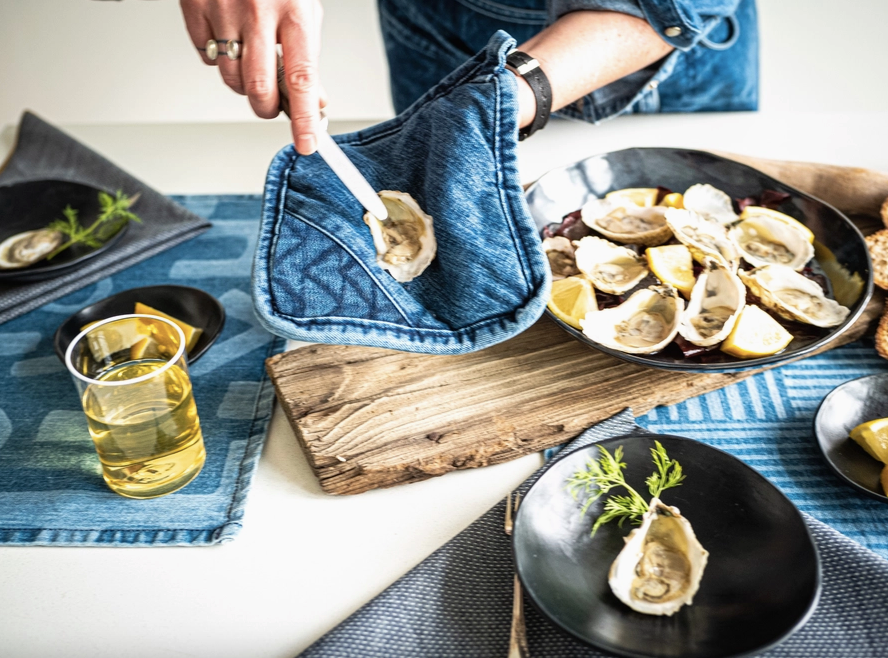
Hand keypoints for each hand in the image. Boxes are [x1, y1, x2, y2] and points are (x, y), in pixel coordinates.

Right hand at [180, 0, 325, 154]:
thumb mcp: (302, 9)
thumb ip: (307, 56)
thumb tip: (315, 102)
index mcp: (293, 12)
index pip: (302, 78)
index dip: (305, 118)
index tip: (307, 145)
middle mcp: (257, 12)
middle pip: (258, 89)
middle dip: (266, 108)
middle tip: (272, 105)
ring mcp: (222, 10)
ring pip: (230, 79)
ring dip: (241, 83)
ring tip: (250, 56)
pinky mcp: (194, 7)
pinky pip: (206, 57)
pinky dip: (218, 58)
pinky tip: (227, 35)